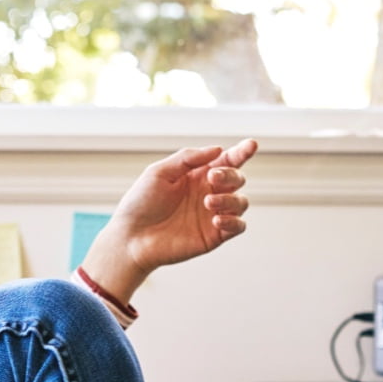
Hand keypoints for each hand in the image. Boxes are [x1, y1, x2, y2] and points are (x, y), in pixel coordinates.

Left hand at [79, 139, 258, 302]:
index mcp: (198, 174)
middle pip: (237, 178)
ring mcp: (213, 214)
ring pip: (241, 202)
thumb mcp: (159, 172)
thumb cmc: (141, 202)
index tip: (251, 144)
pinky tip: (217, 220)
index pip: (226, 160)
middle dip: (230, 175)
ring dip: (230, 199)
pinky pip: (238, 227)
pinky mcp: (214, 236)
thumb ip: (187, 159)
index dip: (241, 151)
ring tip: (208, 202)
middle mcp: (209, 192)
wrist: (131, 237)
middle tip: (212, 178)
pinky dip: (234, 221)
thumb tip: (218, 149)